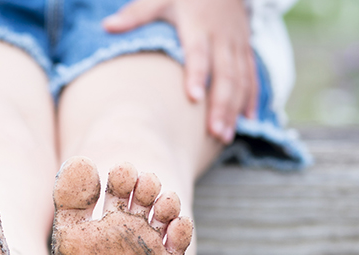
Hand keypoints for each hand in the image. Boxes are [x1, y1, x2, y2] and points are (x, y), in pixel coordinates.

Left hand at [104, 0, 256, 142]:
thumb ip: (136, 14)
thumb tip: (107, 26)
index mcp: (198, 25)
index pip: (198, 52)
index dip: (197, 74)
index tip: (193, 98)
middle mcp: (221, 37)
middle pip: (225, 73)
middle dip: (221, 104)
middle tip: (214, 132)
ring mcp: (237, 44)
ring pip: (241, 78)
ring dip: (235, 108)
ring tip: (225, 135)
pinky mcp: (246, 49)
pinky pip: (252, 74)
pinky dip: (251, 96)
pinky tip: (248, 119)